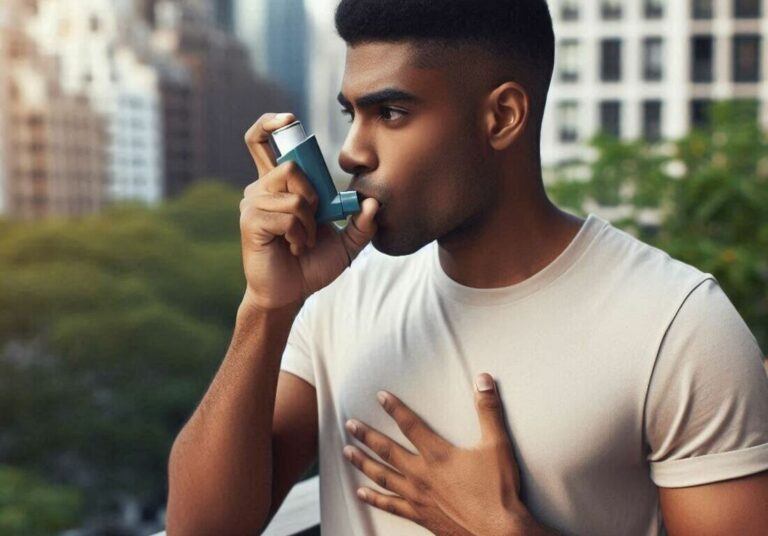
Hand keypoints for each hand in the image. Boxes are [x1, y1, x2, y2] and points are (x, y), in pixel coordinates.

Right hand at [240, 112, 379, 310]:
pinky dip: (299, 234)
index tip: (289, 119)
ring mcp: (252, 204)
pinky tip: (293, 247)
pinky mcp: (250, 222)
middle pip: (291, 165)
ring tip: (302, 240)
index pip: (260, 140)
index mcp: (277, 185)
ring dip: (308, 222)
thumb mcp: (345, 243)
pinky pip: (287, 215)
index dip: (271, 123)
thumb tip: (374, 202)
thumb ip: (362, 223)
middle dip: (314, 194)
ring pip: (294, 194)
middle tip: (315, 220)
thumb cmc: (311, 265)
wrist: (290, 294)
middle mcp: (260, 189)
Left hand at [342, 373, 529, 535]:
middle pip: (387, 451)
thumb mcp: (497, 444)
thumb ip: (488, 410)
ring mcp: (419, 497)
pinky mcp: (421, 516)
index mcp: (438, 455)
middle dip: (366, 436)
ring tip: (347, 453)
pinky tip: (361, 493)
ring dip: (363, 463)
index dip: (394, 408)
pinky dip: (374, 499)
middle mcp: (422, 475)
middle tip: (349, 424)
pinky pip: (391, 505)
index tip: (379, 396)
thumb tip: (484, 380)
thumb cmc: (498, 489)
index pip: (410, 425)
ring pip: (382, 476)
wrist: (500, 532)